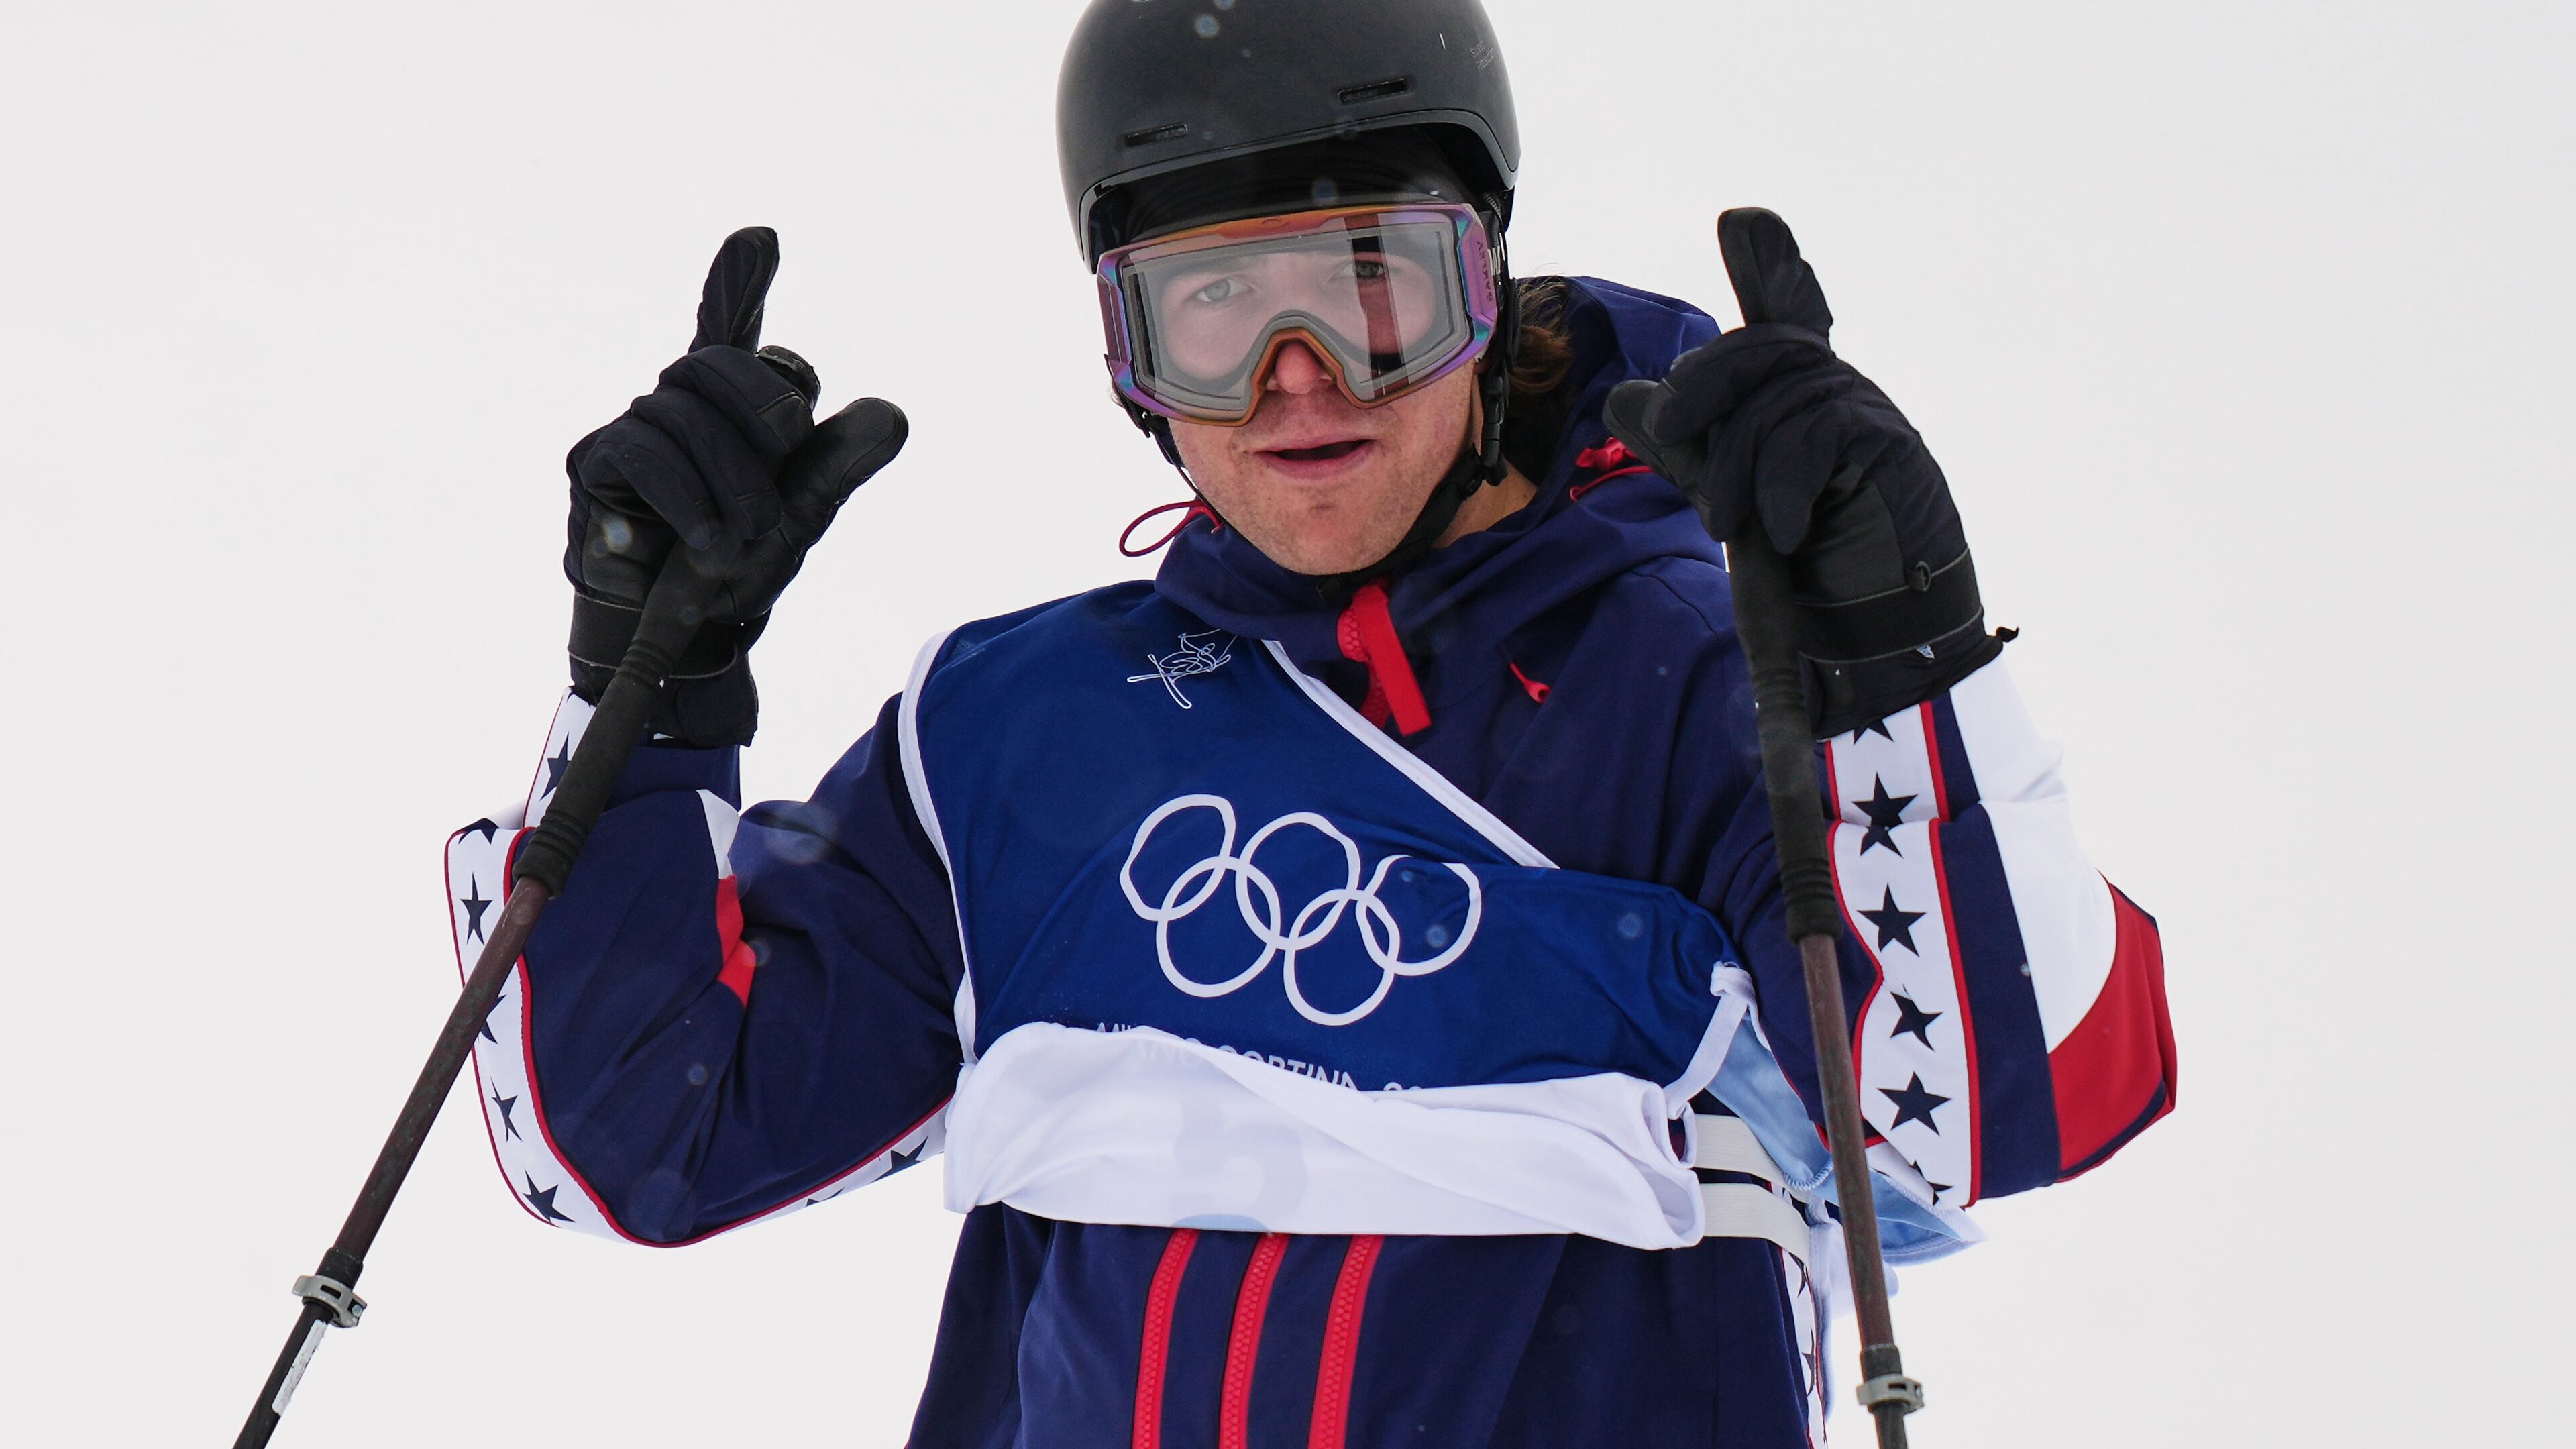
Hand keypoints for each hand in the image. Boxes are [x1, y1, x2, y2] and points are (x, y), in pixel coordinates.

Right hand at [564, 227, 906, 745]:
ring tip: (751, 533)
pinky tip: (713, 541)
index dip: (739, 282)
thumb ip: (842, 460)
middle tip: (790, 452)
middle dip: (764, 404)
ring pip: (684, 414)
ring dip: (732, 477)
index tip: (762, 239)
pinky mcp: (596, 465)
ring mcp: (633, 428)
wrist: (684, 634)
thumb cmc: (741, 564)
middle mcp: (678, 403)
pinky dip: (690, 498)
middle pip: (717, 362)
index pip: (733, 330)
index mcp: (730, 405)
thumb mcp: (803, 511)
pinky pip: (647, 454)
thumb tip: (894, 414)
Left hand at [1603, 209, 2001, 733]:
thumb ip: (1687, 445)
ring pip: (1779, 399)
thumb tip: (1624, 397)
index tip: (1743, 220)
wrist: (1874, 636)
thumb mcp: (1731, 497)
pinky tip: (1786, 532)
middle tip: (1669, 431)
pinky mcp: (1892, 449)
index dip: (1769, 264)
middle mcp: (1838, 394)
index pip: (1787, 313)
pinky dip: (1784, 487)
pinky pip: (1817, 437)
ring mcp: (1870, 416)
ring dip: (1738, 465)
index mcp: (1801, 399)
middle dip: (1703, 386)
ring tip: (1735, 524)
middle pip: (1761, 349)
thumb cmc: (1808, 571)